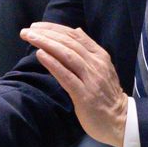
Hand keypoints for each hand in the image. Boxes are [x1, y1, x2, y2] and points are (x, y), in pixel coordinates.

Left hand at [20, 22, 127, 146]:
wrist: (120, 120)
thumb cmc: (106, 95)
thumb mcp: (101, 66)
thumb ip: (88, 49)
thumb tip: (77, 30)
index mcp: (99, 55)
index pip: (75, 35)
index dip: (54, 28)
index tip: (36, 26)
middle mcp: (96, 63)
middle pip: (69, 43)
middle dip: (46, 34)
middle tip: (26, 31)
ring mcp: (91, 79)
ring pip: (67, 55)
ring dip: (46, 44)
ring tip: (30, 38)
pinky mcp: (84, 95)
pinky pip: (66, 76)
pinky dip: (53, 63)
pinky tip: (40, 55)